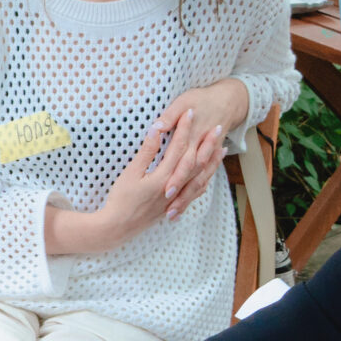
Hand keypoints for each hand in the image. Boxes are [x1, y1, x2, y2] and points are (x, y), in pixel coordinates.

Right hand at [47, 109, 222, 256]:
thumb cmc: (120, 199)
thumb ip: (146, 151)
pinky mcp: (173, 206)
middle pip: (196, 162)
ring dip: (212, 162)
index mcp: (163, 176)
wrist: (117, 227)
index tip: (190, 112)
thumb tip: (157, 129)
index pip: (178, 147)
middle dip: (208, 143)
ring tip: (222, 150)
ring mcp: (175, 198)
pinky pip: (195, 193)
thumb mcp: (130, 173)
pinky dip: (205, 181)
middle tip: (218, 128)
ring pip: (201, 178)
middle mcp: (174, 187)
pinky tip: (208, 176)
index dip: (185, 128)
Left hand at [160, 81, 252, 221]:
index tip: (165, 190)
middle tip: (167, 211)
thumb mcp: (183, 101)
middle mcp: (201, 150)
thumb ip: (170, 116)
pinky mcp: (210, 160)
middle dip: (180, 195)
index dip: (175, 176)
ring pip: (198, 182)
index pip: (184, 161)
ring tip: (173, 215)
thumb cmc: (202, 98)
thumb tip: (157, 127)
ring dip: (186, 199)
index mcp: (193, 137)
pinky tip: (184, 204)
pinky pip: (204, 180)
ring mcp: (207, 157)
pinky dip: (195, 193)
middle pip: (191, 177)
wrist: (229, 99)